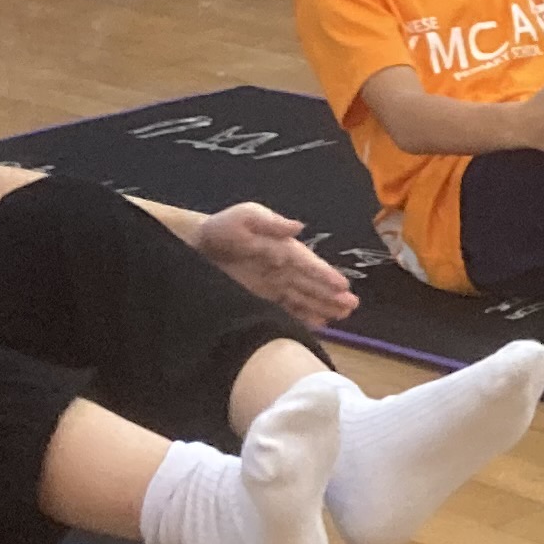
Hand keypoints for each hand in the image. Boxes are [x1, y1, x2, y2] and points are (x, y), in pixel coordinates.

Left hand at [186, 200, 361, 323]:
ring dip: (322, 307)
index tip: (344, 287)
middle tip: (352, 307)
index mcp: (282, 248)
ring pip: (303, 298)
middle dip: (332, 295)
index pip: (308, 264)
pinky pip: (285, 309)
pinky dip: (301, 317)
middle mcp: (282, 269)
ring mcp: (272, 286)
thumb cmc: (220, 229)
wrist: (191, 246)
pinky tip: (317, 325)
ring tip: (342, 317)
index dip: (326, 275)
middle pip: (311, 284)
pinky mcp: (259, 299)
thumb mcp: (243, 218)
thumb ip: (270, 223)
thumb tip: (298, 227)